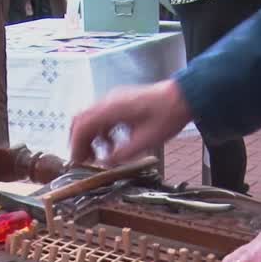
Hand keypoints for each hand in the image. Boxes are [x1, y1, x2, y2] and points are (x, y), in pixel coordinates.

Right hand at [69, 79, 191, 164]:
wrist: (185, 97)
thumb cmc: (167, 116)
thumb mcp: (145, 141)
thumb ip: (122, 154)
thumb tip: (105, 164)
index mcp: (111, 109)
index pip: (82, 126)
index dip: (76, 146)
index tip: (76, 162)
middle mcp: (109, 101)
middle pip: (81, 121)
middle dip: (79, 142)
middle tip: (83, 160)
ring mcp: (114, 100)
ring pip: (91, 119)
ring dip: (90, 137)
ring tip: (97, 156)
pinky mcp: (122, 101)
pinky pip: (103, 116)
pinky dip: (102, 132)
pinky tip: (112, 145)